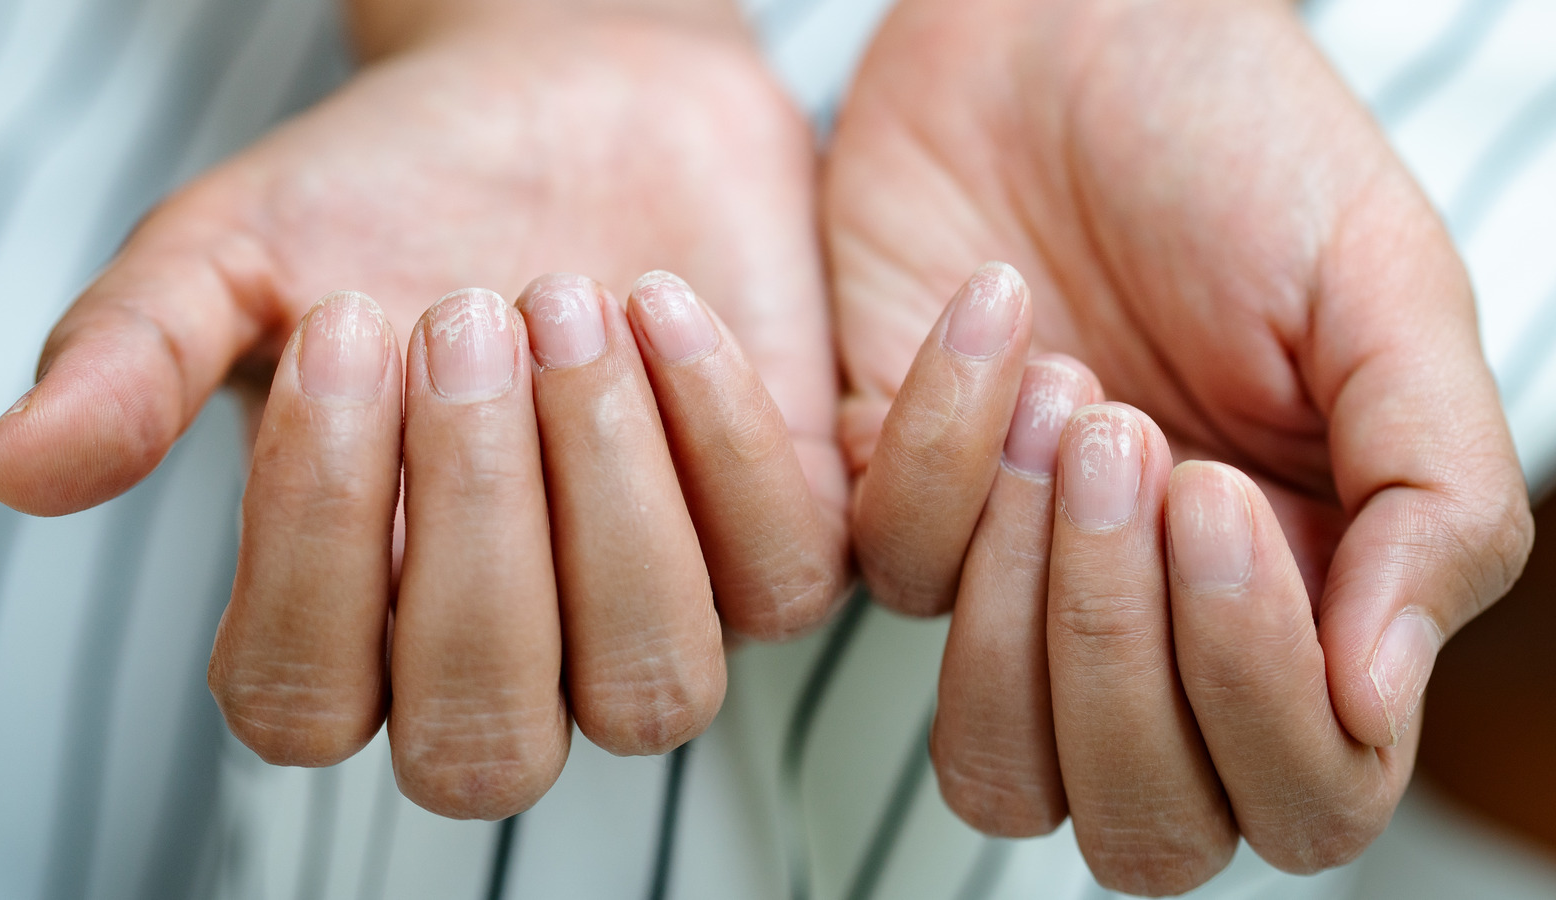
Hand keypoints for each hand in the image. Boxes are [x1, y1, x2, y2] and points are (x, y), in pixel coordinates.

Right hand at [0, 7, 846, 818]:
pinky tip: (658, 301)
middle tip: (461, 315)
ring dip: (606, 498)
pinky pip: (781, 579)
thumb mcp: (241, 252)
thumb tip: (20, 468)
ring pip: (654, 692)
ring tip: (563, 302)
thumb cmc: (400, 194)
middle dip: (475, 528)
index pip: (307, 706)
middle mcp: (510, 651)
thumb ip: (138, 359)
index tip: (343, 333)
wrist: (569, 101)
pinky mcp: (776, 543)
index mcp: (356, 619)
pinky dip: (720, 435)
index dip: (315, 543)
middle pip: (486, 742)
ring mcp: (653, 611)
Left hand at [828, 0, 1533, 891]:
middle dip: (1127, 657)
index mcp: (1306, 600)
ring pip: (997, 769)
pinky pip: (891, 579)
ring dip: (1027, 607)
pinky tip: (994, 312)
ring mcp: (1015, 587)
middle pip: (1141, 824)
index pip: (1302, 793)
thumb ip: (1434, 500)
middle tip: (1139, 449)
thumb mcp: (1386, 297)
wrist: (1063, 37)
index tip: (1221, 496)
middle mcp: (1158, 628)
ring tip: (1071, 400)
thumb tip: (1381, 701)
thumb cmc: (1241, 154)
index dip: (1258, 697)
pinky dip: (938, 446)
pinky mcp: (892, 513)